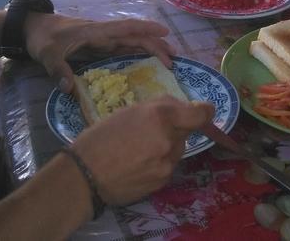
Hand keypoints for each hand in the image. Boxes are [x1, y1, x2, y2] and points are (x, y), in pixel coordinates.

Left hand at [24, 14, 174, 92]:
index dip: (145, 29)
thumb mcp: (47, 54)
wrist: (35, 29)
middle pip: (134, 36)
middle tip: (174, 59)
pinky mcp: (99, 45)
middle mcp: (104, 34)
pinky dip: (138, 52)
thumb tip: (69, 89)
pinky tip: (148, 60)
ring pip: (132, 42)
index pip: (125, 28)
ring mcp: (102, 39)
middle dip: (155, 44)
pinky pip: (124, 48)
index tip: (165, 33)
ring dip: (150, 48)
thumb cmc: (44, 38)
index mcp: (96, 31)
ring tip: (169, 60)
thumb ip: (58, 70)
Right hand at [74, 97, 214, 206]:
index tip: (206, 112)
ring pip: (176, 150)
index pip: (198, 115)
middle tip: (150, 133)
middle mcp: (168, 139)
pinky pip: (167, 167)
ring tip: (139, 151)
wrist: (84, 175)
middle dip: (174, 130)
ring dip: (166, 148)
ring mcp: (167, 163)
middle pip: (185, 132)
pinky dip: (158, 164)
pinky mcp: (162, 181)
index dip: (205, 113)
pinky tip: (137, 166)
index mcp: (160, 115)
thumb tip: (178, 109)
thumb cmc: (101, 138)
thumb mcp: (128, 112)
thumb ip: (157, 109)